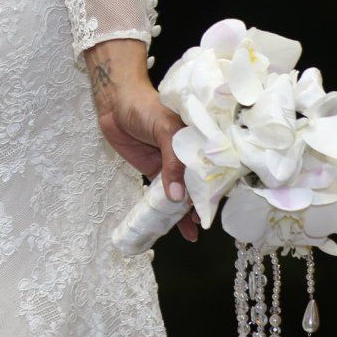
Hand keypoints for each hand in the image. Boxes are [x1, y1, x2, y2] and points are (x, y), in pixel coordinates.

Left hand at [85, 38, 200, 241]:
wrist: (115, 103)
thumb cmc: (145, 107)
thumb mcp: (164, 129)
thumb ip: (173, 162)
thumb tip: (178, 197)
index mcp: (198, 140)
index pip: (215, 166)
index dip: (219, 187)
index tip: (222, 207)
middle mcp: (189, 155)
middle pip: (200, 184)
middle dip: (204, 205)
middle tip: (206, 224)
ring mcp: (171, 166)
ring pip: (183, 194)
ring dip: (187, 214)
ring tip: (193, 233)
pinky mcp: (155, 172)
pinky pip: (164, 196)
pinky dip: (171, 212)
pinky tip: (180, 228)